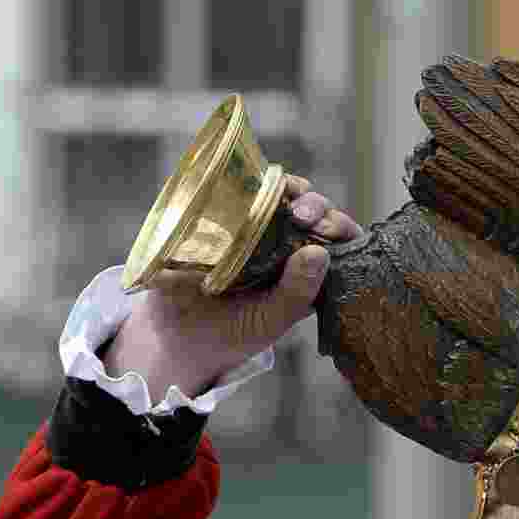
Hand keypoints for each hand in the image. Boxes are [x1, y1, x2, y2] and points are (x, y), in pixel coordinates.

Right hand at [103, 175, 364, 401]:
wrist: (176, 335)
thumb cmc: (232, 333)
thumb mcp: (269, 321)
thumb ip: (296, 293)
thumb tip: (319, 252)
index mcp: (308, 272)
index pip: (340, 242)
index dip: (342, 228)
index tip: (329, 229)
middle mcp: (289, 246)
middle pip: (317, 212)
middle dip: (317, 205)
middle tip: (303, 215)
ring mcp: (259, 229)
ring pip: (285, 196)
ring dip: (289, 189)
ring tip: (283, 195)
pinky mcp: (228, 218)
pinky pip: (246, 192)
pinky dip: (251, 183)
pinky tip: (251, 187)